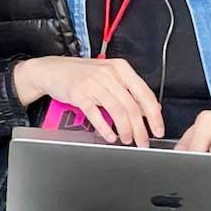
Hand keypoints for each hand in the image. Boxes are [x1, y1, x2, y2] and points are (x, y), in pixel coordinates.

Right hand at [13, 56, 163, 146]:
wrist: (52, 69)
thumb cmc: (82, 73)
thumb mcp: (109, 75)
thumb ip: (129, 90)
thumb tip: (150, 108)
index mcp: (121, 68)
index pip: (144, 93)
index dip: (154, 115)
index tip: (158, 129)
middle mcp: (109, 74)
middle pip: (131, 106)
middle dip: (141, 128)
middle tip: (143, 142)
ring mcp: (93, 83)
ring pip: (117, 111)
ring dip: (125, 130)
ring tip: (127, 140)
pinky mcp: (79, 94)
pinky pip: (96, 114)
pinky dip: (105, 128)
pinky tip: (110, 136)